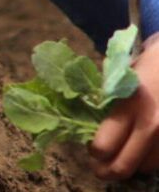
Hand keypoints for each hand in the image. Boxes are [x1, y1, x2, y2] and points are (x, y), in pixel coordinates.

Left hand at [91, 36, 158, 178]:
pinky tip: (142, 152)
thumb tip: (86, 124)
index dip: (95, 151)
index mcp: (129, 105)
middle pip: (124, 165)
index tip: (92, 149)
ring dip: (132, 165)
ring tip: (123, 157)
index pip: (104, 145)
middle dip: (108, 171)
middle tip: (100, 170)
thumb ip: (106, 101)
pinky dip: (150, 160)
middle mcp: (152, 124)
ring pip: (145, 167)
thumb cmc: (148, 68)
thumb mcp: (120, 78)